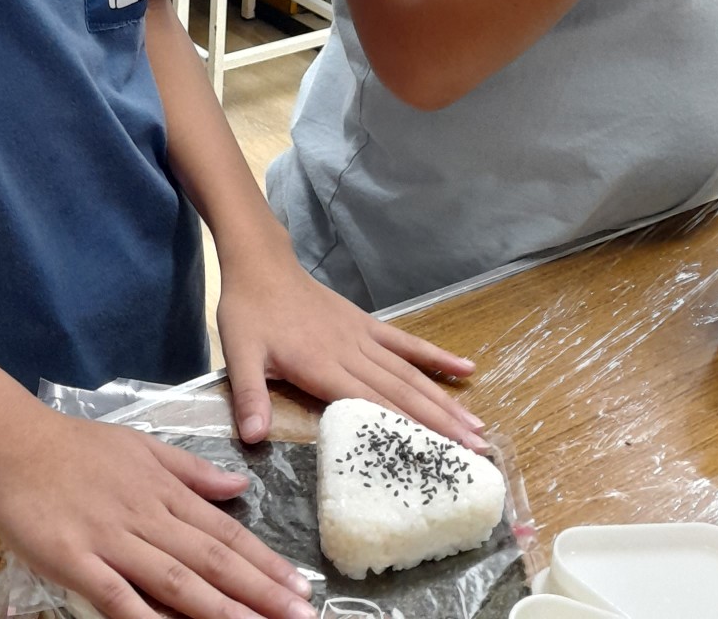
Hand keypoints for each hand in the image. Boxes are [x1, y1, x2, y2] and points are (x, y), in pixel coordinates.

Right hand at [0, 404, 316, 618]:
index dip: (264, 562)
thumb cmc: (74, 446)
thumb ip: (190, 470)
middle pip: (211, 559)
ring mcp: (112, 538)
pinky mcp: (76, 559)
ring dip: (222, 609)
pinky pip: (118, 597)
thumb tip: (240, 487)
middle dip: (259, 592)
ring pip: (177, 581)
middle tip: (302, 616)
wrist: (10, 438)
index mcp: (162, 489)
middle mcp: (146, 515)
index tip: (301, 586)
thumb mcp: (140, 446)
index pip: (223, 531)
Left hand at [215, 243, 485, 452]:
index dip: (408, 429)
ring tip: (477, 425)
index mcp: (323, 366)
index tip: (441, 454)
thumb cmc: (249, 312)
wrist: (261, 265)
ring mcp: (363, 336)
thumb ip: (249, 395)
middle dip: (441, 423)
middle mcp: (351, 352)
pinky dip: (435, 357)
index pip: (373, 404)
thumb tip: (252, 438)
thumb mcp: (239, 354)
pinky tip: (465, 368)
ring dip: (444, 399)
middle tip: (478, 450)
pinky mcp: (366, 323)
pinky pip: (405, 342)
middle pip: (402, 392)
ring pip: (410, 372)